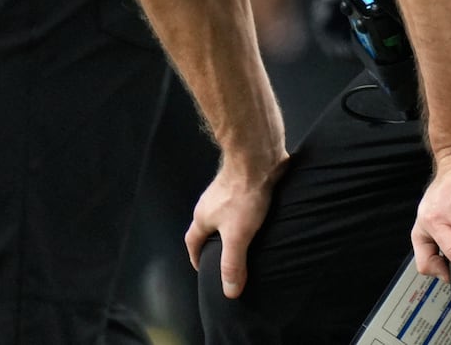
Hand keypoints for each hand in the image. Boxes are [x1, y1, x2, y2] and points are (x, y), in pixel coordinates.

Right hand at [185, 154, 289, 299]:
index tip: (200, 267)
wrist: (258, 158)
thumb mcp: (237, 236)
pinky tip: (259, 218)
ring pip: (223, 214)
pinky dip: (244, 214)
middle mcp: (209, 202)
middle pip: (206, 226)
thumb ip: (233, 263)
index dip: (194, 256)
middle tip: (225, 257)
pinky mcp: (243, 182)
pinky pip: (239, 203)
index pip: (191, 241)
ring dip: (230, 227)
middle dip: (213, 243)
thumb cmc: (243, 196)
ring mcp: (225, 190)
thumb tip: (229, 292)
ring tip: (244, 240)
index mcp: (203, 216)